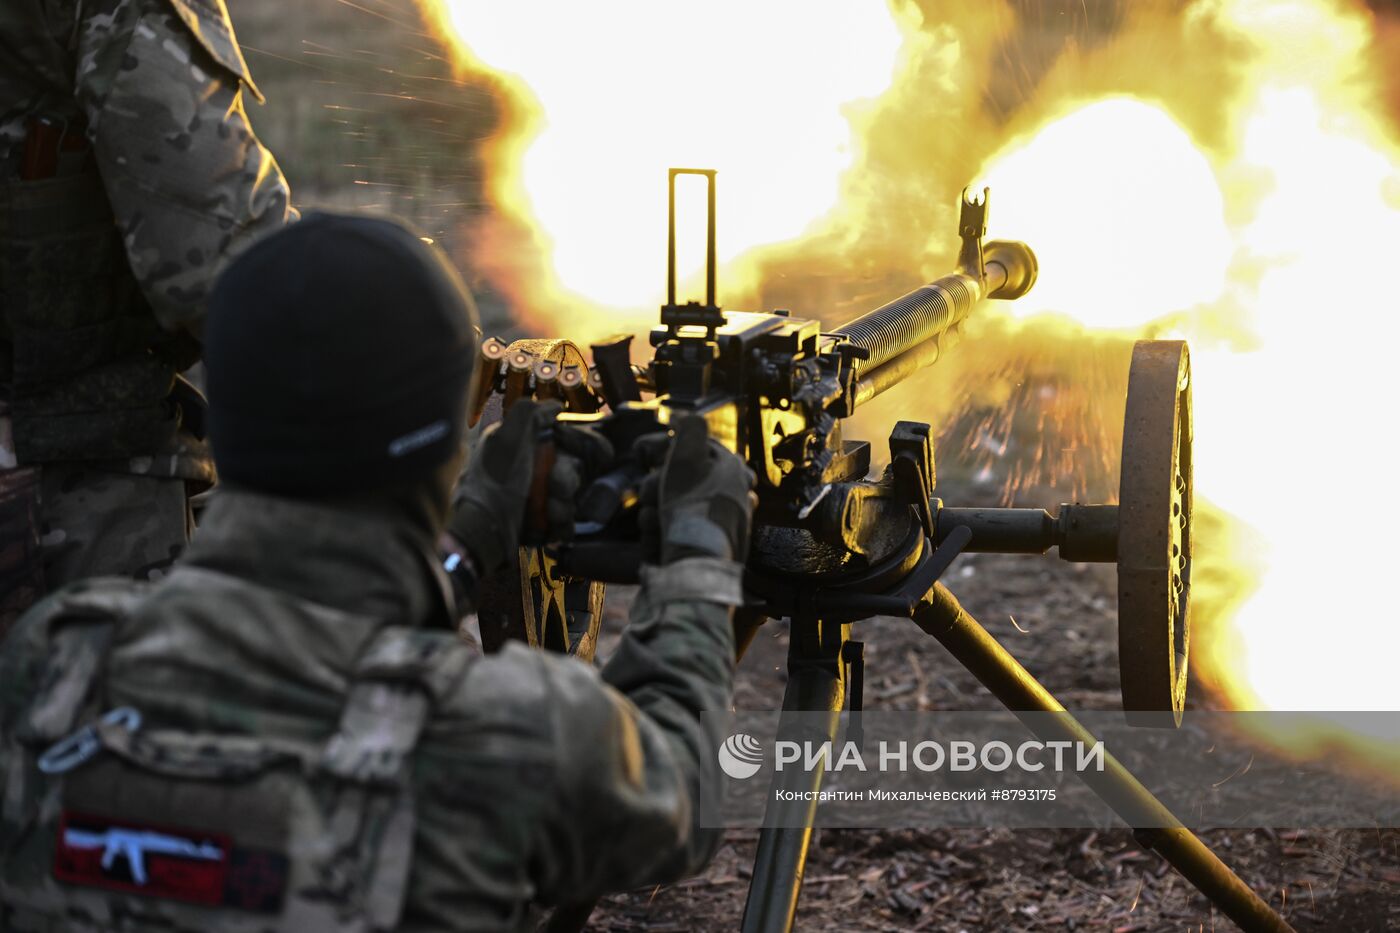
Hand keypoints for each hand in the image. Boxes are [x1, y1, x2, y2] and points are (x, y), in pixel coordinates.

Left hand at [448, 399, 611, 573]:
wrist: (483, 532)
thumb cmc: (494, 482)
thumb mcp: (506, 439)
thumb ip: (530, 414)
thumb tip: (556, 406)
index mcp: (521, 445)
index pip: (564, 439)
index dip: (573, 446)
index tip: (563, 453)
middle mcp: (529, 468)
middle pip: (572, 469)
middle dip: (565, 480)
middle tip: (552, 487)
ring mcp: (535, 497)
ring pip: (571, 497)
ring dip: (562, 504)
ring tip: (547, 511)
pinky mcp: (539, 523)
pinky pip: (565, 521)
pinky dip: (560, 524)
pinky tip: (549, 524)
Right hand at [636, 416, 756, 564]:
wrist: (697, 563)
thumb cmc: (691, 505)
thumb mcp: (688, 456)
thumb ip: (689, 429)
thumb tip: (684, 415)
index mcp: (732, 470)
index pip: (696, 450)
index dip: (665, 452)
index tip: (645, 458)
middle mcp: (732, 494)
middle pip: (680, 482)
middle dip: (656, 489)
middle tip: (649, 497)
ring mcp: (723, 523)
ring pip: (673, 508)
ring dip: (655, 514)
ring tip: (654, 523)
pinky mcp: (707, 548)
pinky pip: (676, 533)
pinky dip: (663, 535)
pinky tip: (658, 540)